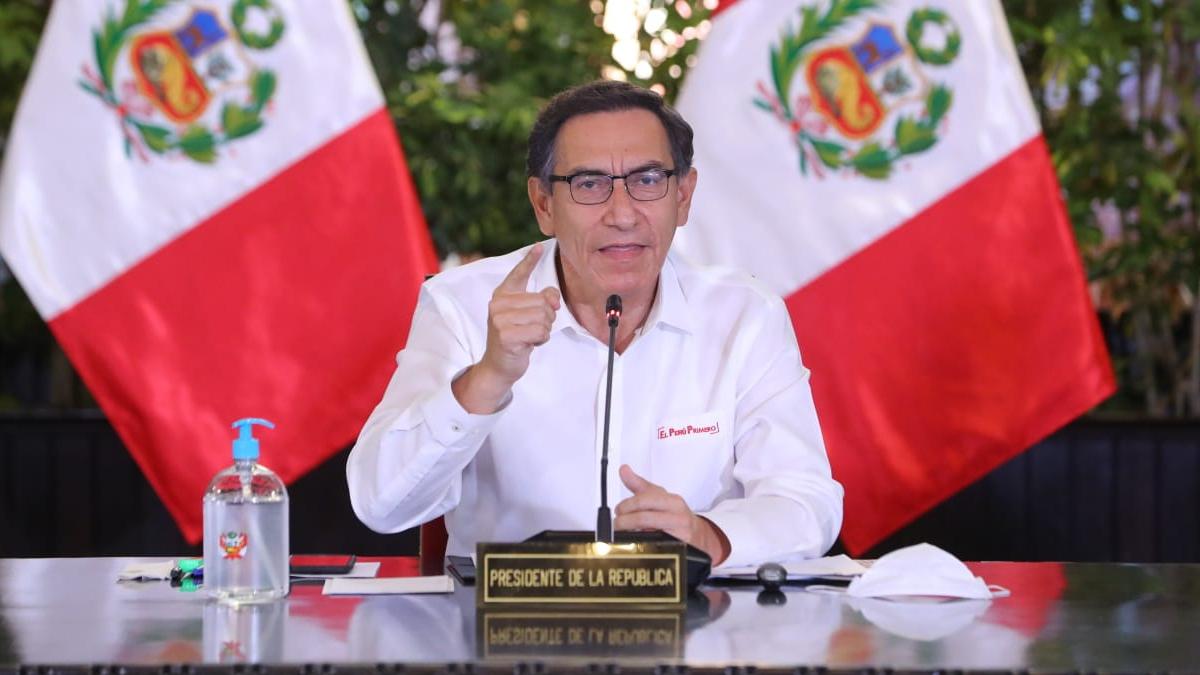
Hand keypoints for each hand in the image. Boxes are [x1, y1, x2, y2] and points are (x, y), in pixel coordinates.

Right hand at [453, 243, 560, 412]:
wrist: (498, 366)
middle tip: (532, 329)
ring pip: (543, 316)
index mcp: (502, 295)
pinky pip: (540, 331)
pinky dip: (541, 340)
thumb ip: (542, 302)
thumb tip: (553, 298)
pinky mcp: (505, 335)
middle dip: (546, 318)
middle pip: (542, 301)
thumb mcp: (528, 317)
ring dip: (544, 330)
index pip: (518, 274)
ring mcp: (499, 319)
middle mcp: (497, 304)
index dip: (530, 260)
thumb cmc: (515, 339)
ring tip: (530, 336)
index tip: (539, 247)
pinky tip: (529, 344)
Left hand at [614, 464, 731, 564]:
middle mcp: (678, 516)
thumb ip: (639, 485)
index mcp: (672, 501)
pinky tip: (639, 543)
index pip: (645, 500)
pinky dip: (644, 545)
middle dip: (625, 522)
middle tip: (617, 524)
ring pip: (649, 535)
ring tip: (624, 533)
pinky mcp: (679, 548)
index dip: (627, 506)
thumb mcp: (658, 497)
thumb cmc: (675, 514)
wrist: (697, 534)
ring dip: (632, 535)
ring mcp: (680, 533)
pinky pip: (657, 547)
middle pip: (644, 519)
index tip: (618, 510)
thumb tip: (624, 469)